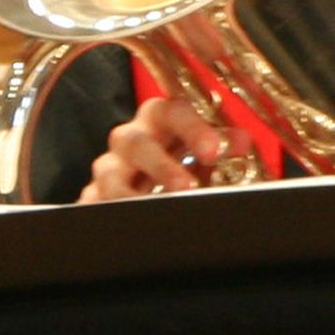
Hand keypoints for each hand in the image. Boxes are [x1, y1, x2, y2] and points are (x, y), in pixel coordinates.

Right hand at [77, 94, 247, 202]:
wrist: (145, 185)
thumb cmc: (179, 160)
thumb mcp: (202, 150)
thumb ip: (221, 145)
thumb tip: (241, 141)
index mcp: (158, 120)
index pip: (171, 112)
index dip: (192, 129)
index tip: (212, 150)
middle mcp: (129, 139)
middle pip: (136, 143)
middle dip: (162, 166)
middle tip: (187, 187)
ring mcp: (108, 169)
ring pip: (110, 176)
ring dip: (132, 193)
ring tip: (157, 210)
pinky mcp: (93, 195)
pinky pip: (95, 202)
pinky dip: (109, 211)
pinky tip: (128, 223)